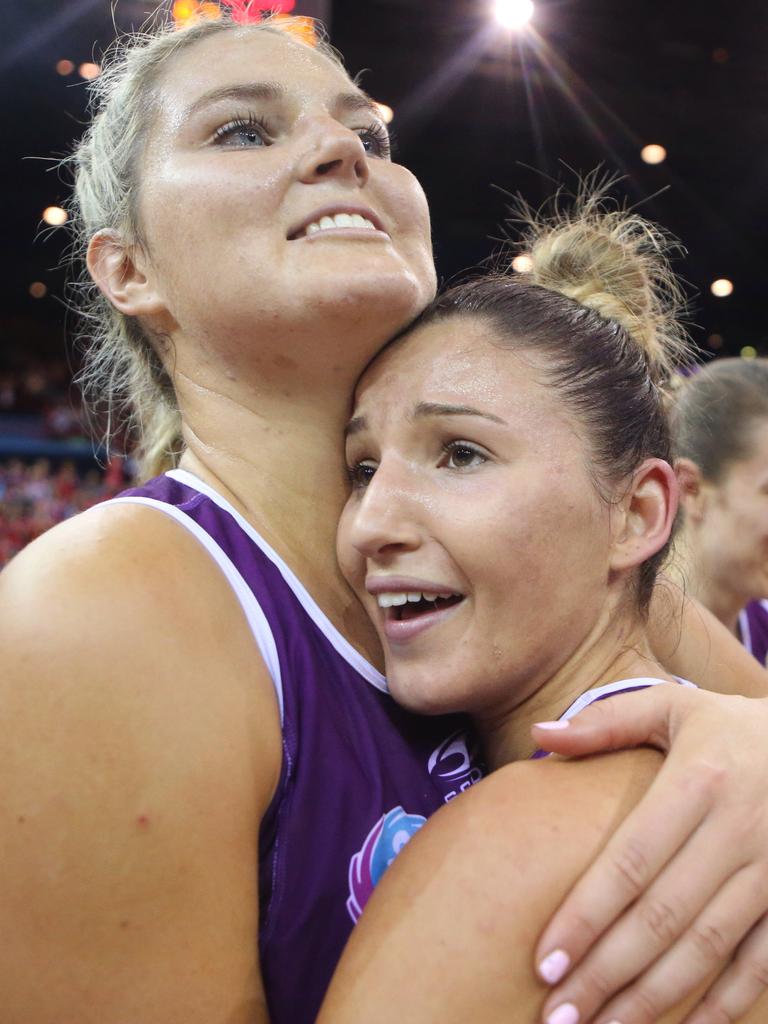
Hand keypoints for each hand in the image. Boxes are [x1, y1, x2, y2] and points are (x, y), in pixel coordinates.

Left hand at [530, 687, 767, 1022]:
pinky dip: (726, 1003)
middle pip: (661, 917)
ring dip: (654, 999)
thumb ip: (607, 722)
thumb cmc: (734, 726)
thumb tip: (539, 734)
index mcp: (697, 782)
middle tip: (557, 1017)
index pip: (629, 862)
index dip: (586, 916)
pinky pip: (762, 963)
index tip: (543, 963)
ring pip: (707, 949)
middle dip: (606, 973)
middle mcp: (736, 830)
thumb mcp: (674, 708)